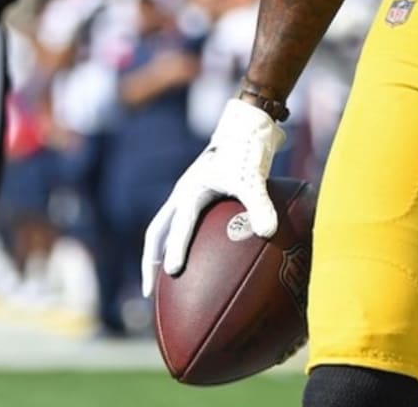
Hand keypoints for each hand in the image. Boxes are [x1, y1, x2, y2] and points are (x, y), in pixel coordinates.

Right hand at [141, 98, 283, 297]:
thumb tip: (268, 233)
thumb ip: (260, 205)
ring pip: (166, 230)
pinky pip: (186, 226)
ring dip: (161, 255)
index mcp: (191, 191)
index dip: (175, 249)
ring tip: (165, 285)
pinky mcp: (201, 196)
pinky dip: (185, 244)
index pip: (178, 225)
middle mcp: (184, 194)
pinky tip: (201, 263)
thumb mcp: (253, 178)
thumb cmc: (246, 149)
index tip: (173, 273)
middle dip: (149, 262)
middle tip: (148, 292)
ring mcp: (189, 195)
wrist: (248, 125)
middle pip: (157, 232)